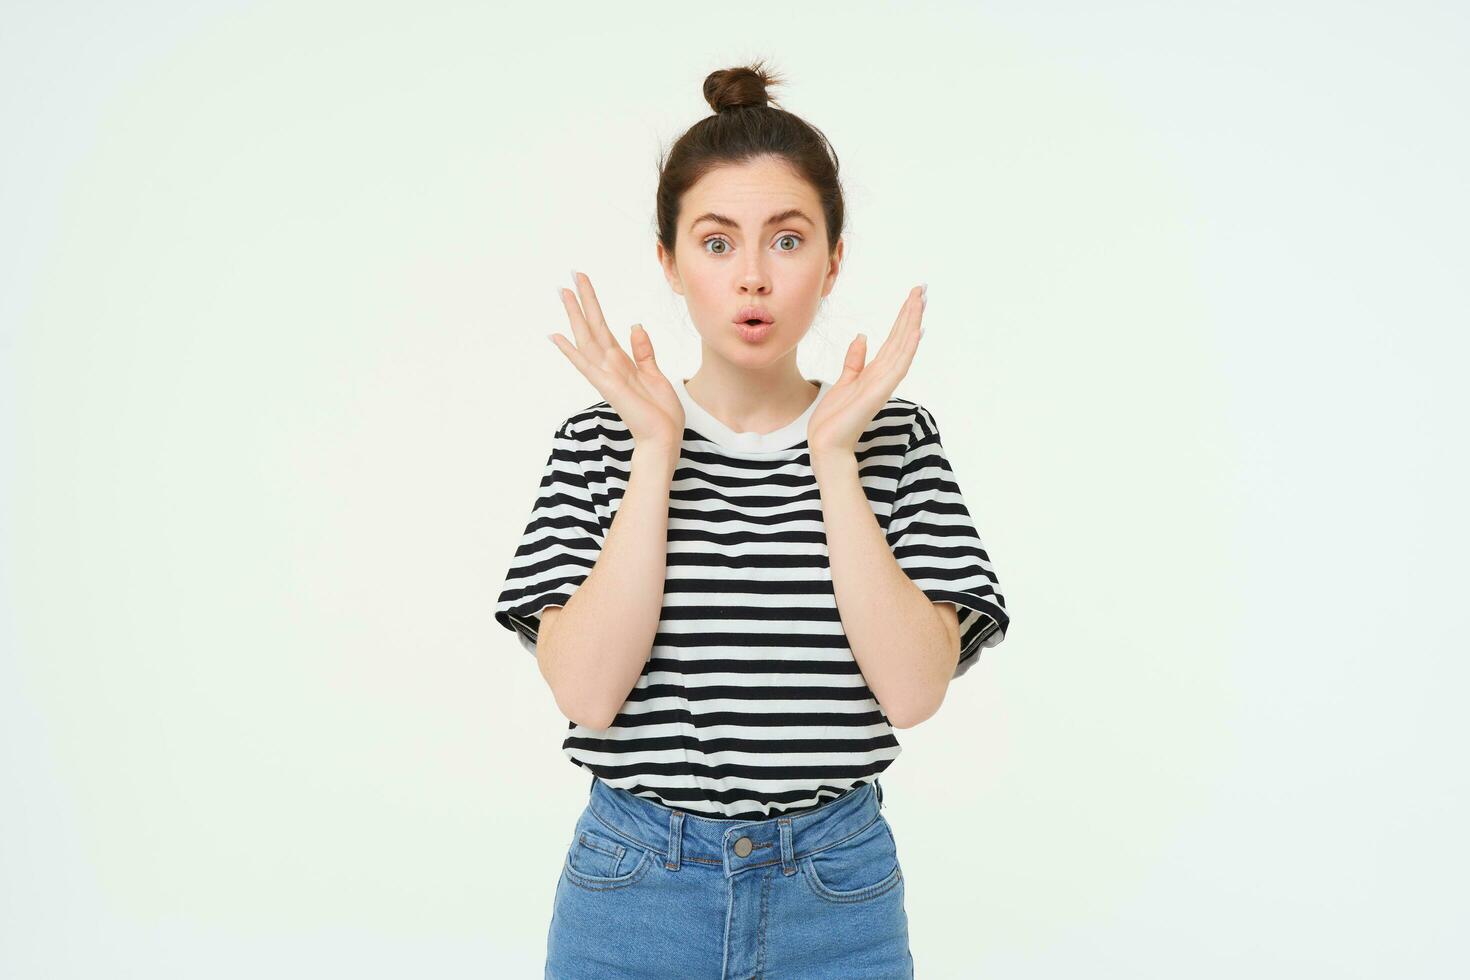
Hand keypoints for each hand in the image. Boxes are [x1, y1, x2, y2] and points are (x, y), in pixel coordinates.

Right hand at [549, 271, 685, 450]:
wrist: (664, 438)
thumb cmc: (660, 414)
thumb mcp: (655, 374)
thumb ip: (643, 351)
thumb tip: (634, 326)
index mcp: (621, 363)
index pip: (603, 328)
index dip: (593, 305)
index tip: (583, 283)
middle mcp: (609, 366)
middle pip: (591, 328)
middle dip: (582, 302)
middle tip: (568, 278)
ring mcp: (606, 376)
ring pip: (586, 339)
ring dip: (574, 315)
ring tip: (563, 293)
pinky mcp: (608, 387)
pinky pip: (586, 365)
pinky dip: (570, 351)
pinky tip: (556, 336)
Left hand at [806, 284, 925, 456]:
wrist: (826, 444)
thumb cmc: (834, 419)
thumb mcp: (843, 381)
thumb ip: (855, 361)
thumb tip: (862, 336)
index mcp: (875, 373)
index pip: (893, 340)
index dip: (902, 318)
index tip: (912, 297)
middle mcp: (883, 376)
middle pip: (901, 339)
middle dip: (911, 313)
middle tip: (923, 289)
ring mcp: (883, 384)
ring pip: (902, 347)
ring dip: (912, 323)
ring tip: (921, 301)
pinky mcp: (879, 392)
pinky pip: (898, 366)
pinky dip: (908, 348)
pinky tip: (916, 331)